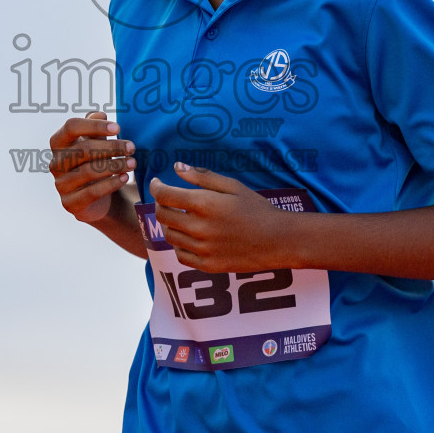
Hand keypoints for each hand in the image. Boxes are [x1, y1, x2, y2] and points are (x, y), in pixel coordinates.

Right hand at [48, 111, 135, 223]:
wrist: (94, 197)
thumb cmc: (94, 161)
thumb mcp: (95, 141)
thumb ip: (94, 126)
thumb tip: (100, 114)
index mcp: (58, 143)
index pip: (71, 127)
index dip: (94, 126)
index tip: (118, 128)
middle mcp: (55, 163)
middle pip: (83, 149)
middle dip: (111, 147)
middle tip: (131, 147)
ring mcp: (60, 184)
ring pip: (88, 171)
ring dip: (115, 165)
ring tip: (133, 163)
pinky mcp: (70, 203)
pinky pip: (92, 192)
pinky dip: (111, 184)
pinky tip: (125, 177)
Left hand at [150, 162, 296, 271]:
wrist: (278, 240)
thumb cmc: (257, 209)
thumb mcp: (233, 186)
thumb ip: (202, 177)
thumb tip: (177, 167)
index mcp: (205, 204)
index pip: (165, 195)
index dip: (156, 187)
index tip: (157, 183)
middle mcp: (200, 228)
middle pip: (162, 216)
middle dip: (160, 204)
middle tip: (168, 199)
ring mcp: (203, 249)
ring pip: (169, 236)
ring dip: (169, 224)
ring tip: (180, 217)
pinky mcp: (208, 265)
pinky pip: (181, 255)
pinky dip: (179, 244)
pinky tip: (188, 236)